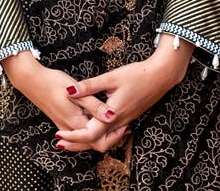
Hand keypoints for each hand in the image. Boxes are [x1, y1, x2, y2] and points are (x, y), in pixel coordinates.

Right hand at [2, 51, 129, 152]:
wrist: (32, 81)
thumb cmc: (54, 83)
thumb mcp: (77, 92)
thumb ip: (95, 106)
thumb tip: (112, 117)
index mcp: (77, 123)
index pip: (100, 140)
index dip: (115, 135)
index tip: (126, 126)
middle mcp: (70, 129)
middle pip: (94, 143)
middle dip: (110, 138)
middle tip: (124, 127)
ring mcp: (64, 127)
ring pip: (87, 139)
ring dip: (101, 134)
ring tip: (114, 124)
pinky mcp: (61, 121)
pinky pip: (79, 133)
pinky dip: (90, 131)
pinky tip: (95, 119)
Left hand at [56, 35, 193, 151]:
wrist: (160, 76)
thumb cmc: (136, 75)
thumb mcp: (110, 78)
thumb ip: (89, 86)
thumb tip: (68, 91)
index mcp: (112, 114)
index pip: (89, 134)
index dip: (73, 136)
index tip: (58, 135)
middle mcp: (119, 122)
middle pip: (96, 142)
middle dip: (77, 143)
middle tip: (60, 140)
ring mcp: (125, 121)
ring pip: (104, 139)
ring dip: (87, 139)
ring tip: (71, 134)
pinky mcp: (128, 117)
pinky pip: (111, 132)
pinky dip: (98, 133)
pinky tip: (91, 123)